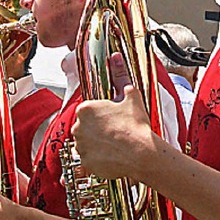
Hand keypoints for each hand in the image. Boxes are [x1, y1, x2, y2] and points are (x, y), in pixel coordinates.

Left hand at [72, 54, 154, 179]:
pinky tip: (109, 156)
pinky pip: (86, 161)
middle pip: (84, 127)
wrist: (141, 152)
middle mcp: (78, 126)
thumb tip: (116, 57)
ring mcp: (80, 145)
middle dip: (95, 129)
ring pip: (84, 143)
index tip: (111, 118)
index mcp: (85, 109)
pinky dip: (94, 160)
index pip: (88, 111)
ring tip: (113, 145)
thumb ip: (120, 76)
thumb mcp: (130, 97)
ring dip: (95, 144)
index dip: (100, 115)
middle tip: (114, 132)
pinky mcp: (85, 162)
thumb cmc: (135, 125)